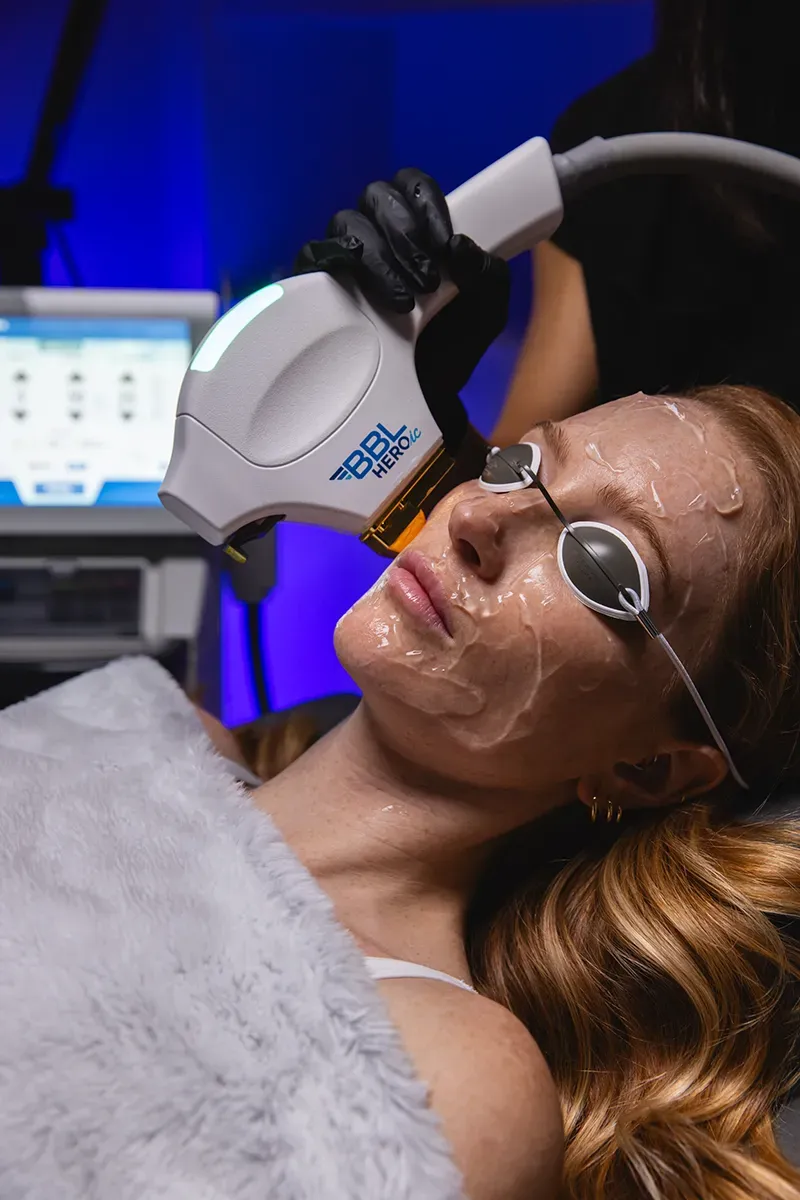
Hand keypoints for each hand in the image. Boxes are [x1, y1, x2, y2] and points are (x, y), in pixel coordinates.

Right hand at [295, 169, 509, 450]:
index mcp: (416, 232)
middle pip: (378, 195)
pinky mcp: (315, 285)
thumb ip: (490, 275)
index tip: (446, 244)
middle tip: (428, 278)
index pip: (412, 186)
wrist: (421, 402)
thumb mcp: (487, 313)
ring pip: (349, 222)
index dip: (428, 205)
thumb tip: (461, 246)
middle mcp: (377, 237)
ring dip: (381, 255)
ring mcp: (343, 260)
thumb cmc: (450, 351)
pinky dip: (342, 264)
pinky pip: (315, 254)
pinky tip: (367, 295)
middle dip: (406, 232)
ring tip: (405, 301)